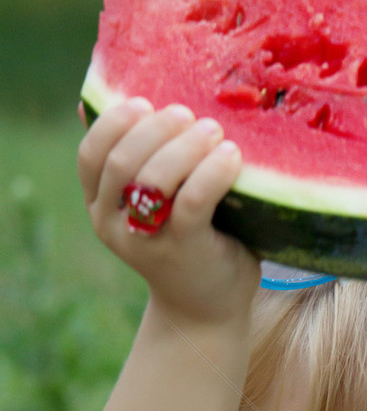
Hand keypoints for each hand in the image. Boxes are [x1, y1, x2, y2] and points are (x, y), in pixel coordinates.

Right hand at [78, 99, 259, 326]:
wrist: (206, 309)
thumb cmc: (186, 243)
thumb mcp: (156, 205)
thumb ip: (141, 164)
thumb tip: (121, 100)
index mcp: (100, 207)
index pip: (91, 155)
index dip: (115, 122)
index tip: (146, 104)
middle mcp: (114, 226)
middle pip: (122, 161)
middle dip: (157, 129)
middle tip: (191, 116)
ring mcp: (147, 241)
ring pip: (153, 178)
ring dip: (185, 145)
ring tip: (214, 132)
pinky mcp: (185, 250)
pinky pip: (193, 201)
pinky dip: (212, 171)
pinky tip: (232, 156)